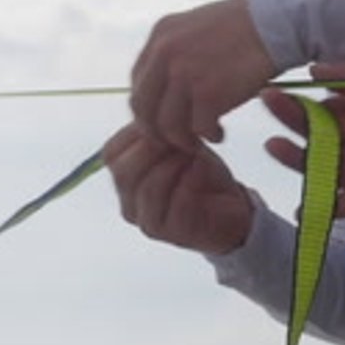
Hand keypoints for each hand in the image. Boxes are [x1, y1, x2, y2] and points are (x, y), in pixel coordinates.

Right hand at [103, 123, 255, 255]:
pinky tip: (203, 171)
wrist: (233, 211)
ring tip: (197, 154)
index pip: (111, 153)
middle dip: (155, 148)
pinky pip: (177, 203)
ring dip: (175, 164)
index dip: (138, 132)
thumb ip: (159, 132)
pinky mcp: (172, 234)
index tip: (169, 121)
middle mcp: (129, 205)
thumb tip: (152, 111)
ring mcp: (147, 223)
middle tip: (184, 138)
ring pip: (148, 187)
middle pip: (123, 171)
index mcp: (125, 182)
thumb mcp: (178, 146)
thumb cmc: (202, 176)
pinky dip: (192, 181)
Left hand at [130, 0, 276, 149]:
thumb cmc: (243, 26)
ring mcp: (184, 74)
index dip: (148, 108)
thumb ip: (175, 52)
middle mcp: (164, 54)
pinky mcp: (208, 93)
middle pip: (143, 109)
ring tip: (201, 138)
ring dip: (183, 139)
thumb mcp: (195, 28)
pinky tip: (219, 133)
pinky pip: (197, 129)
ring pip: (167, 125)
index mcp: (160, 36)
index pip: (137, 84)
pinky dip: (208, 136)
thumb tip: (166, 85)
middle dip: (157, 131)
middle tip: (177, 139)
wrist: (274, 22)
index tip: (164, 119)